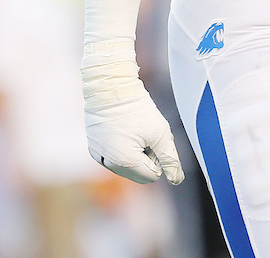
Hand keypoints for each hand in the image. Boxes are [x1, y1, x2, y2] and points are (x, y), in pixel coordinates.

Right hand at [83, 61, 183, 184]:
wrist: (111, 88)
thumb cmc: (138, 110)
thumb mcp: (160, 133)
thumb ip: (169, 159)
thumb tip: (176, 179)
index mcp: (124, 163)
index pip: (152, 175)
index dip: (158, 157)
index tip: (155, 139)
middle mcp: (107, 164)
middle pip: (138, 172)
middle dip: (147, 156)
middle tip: (147, 134)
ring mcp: (98, 156)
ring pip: (125, 165)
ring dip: (135, 152)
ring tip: (135, 130)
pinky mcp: (93, 147)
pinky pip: (112, 156)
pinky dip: (121, 147)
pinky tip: (123, 128)